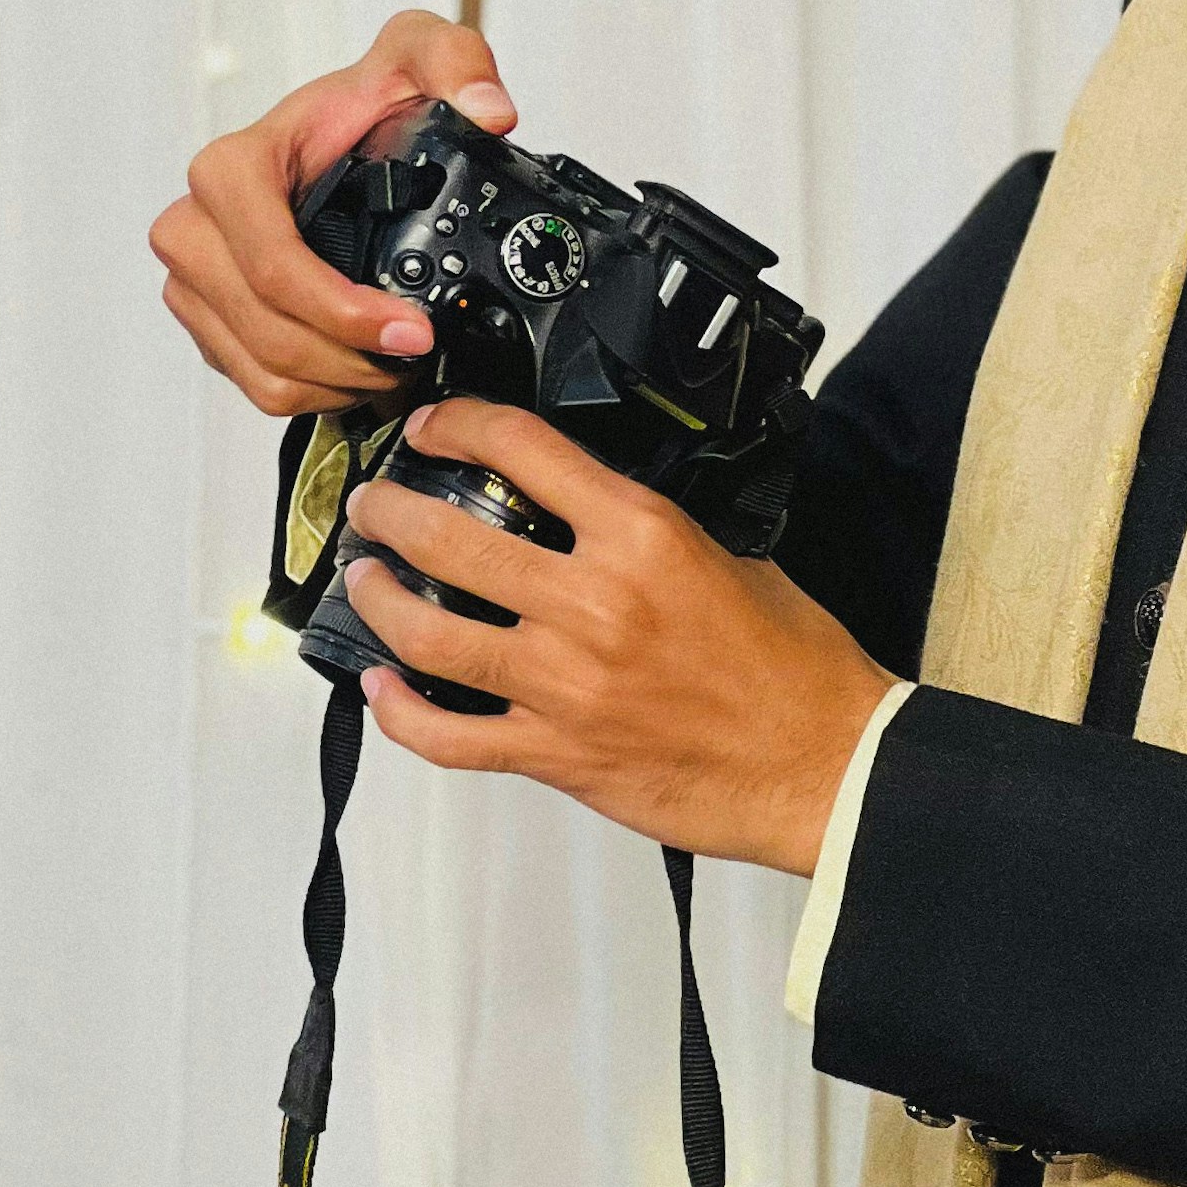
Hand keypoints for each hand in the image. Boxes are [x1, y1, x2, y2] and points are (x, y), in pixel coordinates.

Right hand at [150, 8, 518, 418]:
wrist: (338, 134)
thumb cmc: (362, 101)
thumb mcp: (416, 54)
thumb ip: (456, 61)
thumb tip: (489, 109)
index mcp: (231, 169)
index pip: (273, 265)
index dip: (343, 312)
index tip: (412, 328)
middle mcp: (196, 226)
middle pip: (267, 329)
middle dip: (351, 356)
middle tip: (418, 352)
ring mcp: (197, 279)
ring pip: (261, 368)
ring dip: (337, 381)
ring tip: (398, 364)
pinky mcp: (209, 319)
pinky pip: (255, 384)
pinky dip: (315, 391)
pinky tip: (363, 367)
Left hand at [340, 398, 896, 875]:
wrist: (822, 761)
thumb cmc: (792, 667)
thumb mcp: (729, 556)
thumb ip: (648, 532)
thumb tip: (587, 511)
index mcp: (644, 538)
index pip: (526, 452)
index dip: (463, 425)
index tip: (438, 425)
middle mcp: (594, 604)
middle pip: (451, 540)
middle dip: (393, 511)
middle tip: (376, 502)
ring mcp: (565, 684)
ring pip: (429, 635)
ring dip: (380, 601)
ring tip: (364, 580)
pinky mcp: (556, 754)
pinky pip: (450, 736)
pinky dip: (402, 711)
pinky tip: (382, 687)